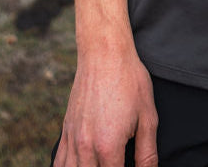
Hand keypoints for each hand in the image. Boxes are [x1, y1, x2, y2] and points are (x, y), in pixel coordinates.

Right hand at [54, 42, 157, 166]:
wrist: (104, 52)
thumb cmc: (129, 80)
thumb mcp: (148, 116)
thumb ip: (147, 153)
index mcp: (108, 146)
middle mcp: (85, 147)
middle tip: (116, 165)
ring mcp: (72, 139)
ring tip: (99, 165)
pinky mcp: (65, 130)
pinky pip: (58, 162)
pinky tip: (79, 166)